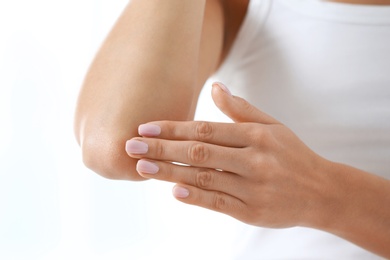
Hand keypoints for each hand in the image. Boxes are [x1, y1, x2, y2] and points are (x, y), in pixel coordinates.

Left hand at [126, 82, 329, 227]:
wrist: (322, 191)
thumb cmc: (292, 154)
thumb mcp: (273, 125)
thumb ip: (241, 109)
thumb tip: (215, 87)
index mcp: (256, 135)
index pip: (206, 129)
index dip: (173, 128)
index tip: (145, 128)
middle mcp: (254, 160)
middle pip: (200, 152)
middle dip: (162, 149)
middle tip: (132, 146)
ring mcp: (253, 187)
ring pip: (204, 178)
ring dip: (170, 173)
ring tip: (142, 167)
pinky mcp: (252, 212)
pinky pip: (219, 203)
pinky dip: (195, 197)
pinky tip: (172, 191)